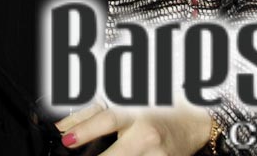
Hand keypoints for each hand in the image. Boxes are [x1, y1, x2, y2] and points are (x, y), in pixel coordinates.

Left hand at [55, 102, 210, 154]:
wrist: (192, 122)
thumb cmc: (155, 108)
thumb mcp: (125, 105)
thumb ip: (93, 114)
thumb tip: (65, 127)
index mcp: (135, 111)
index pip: (106, 119)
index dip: (85, 129)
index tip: (67, 138)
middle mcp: (146, 132)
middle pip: (117, 151)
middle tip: (78, 155)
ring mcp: (157, 153)